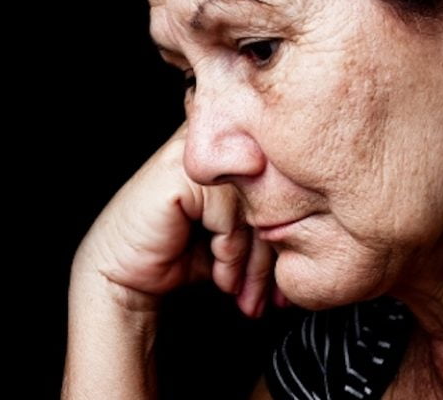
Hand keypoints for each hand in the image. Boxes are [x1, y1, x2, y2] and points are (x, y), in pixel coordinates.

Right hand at [73, 123, 274, 316]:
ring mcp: (192, 154)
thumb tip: (317, 236)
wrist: (124, 276)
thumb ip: (266, 223)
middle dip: (270, 256)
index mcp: (226, 149)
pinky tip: (221, 274)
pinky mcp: (177, 173)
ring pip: (251, 207)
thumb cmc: (178, 255)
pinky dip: (229, 251)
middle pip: (267, 196)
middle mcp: (211, 144)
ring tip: (244, 295)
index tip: (284, 284)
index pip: (276, 185)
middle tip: (267, 299)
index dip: (285, 235)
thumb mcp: (233, 238)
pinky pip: (227, 213)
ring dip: (252, 262)